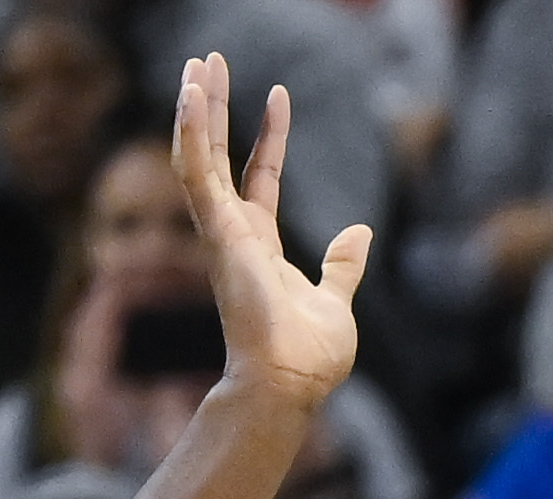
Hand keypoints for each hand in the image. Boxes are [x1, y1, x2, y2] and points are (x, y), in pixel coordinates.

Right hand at [171, 56, 365, 406]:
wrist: (291, 383)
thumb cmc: (309, 357)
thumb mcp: (336, 300)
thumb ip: (344, 265)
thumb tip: (361, 230)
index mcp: (261, 246)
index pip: (261, 177)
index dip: (268, 137)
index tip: (277, 96)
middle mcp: (235, 234)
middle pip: (220, 156)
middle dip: (217, 108)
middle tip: (209, 61)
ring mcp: (221, 232)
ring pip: (199, 156)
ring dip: (196, 109)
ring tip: (197, 64)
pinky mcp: (216, 233)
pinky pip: (196, 172)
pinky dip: (192, 132)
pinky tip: (192, 93)